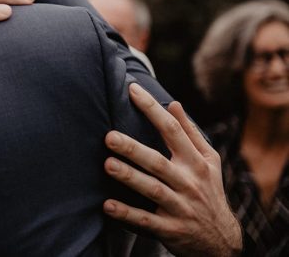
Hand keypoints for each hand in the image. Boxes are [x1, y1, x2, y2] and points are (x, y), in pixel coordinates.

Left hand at [103, 83, 241, 256]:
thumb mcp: (209, 161)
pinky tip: (107, 205)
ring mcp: (180, 206)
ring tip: (107, 165)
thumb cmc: (208, 191)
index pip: (173, 130)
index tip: (132, 89)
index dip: (152, 108)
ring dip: (130, 177)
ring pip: (153, 190)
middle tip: (109, 136)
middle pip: (158, 162)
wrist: (221, 240)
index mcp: (196, 162)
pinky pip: (147, 221)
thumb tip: (174, 103)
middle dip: (133, 149)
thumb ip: (190, 133)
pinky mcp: (171, 229)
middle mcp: (189, 182)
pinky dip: (128, 214)